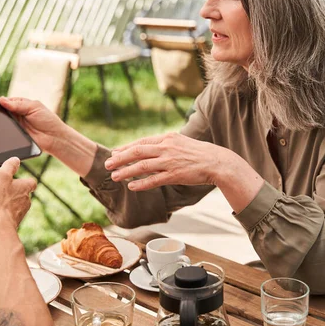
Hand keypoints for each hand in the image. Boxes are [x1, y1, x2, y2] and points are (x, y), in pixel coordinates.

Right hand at [0, 97, 64, 153]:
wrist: (54, 138)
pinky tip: (5, 129)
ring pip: (3, 121)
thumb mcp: (34, 107)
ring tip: (4, 121)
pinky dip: (3, 130)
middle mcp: (18, 114)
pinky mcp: (15, 135)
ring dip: (2, 121)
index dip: (2, 101)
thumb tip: (2, 100)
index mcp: (22, 105)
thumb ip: (18, 104)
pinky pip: (5, 132)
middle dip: (0, 111)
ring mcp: (15, 125)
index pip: (8, 101)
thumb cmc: (48, 120)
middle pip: (3, 111)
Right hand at [0, 157, 35, 230]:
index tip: (8, 176)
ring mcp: (11, 213)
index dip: (18, 178)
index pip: (28, 182)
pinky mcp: (1, 222)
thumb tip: (16, 160)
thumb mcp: (2, 176)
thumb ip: (9, 166)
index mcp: (24, 189)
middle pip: (5, 192)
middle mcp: (21, 202)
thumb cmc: (0, 200)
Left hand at [104, 132, 233, 190]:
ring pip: (143, 166)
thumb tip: (151, 148)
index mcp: (168, 138)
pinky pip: (154, 180)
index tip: (114, 152)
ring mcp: (170, 161)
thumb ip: (166, 144)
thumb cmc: (199, 153)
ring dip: (126, 171)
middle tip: (107, 164)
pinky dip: (141, 183)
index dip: (126, 148)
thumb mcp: (181, 142)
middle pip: (138, 151)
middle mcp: (167, 148)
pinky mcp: (175, 175)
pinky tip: (131, 187)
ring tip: (114, 176)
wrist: (217, 162)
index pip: (141, 141)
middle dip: (120, 158)